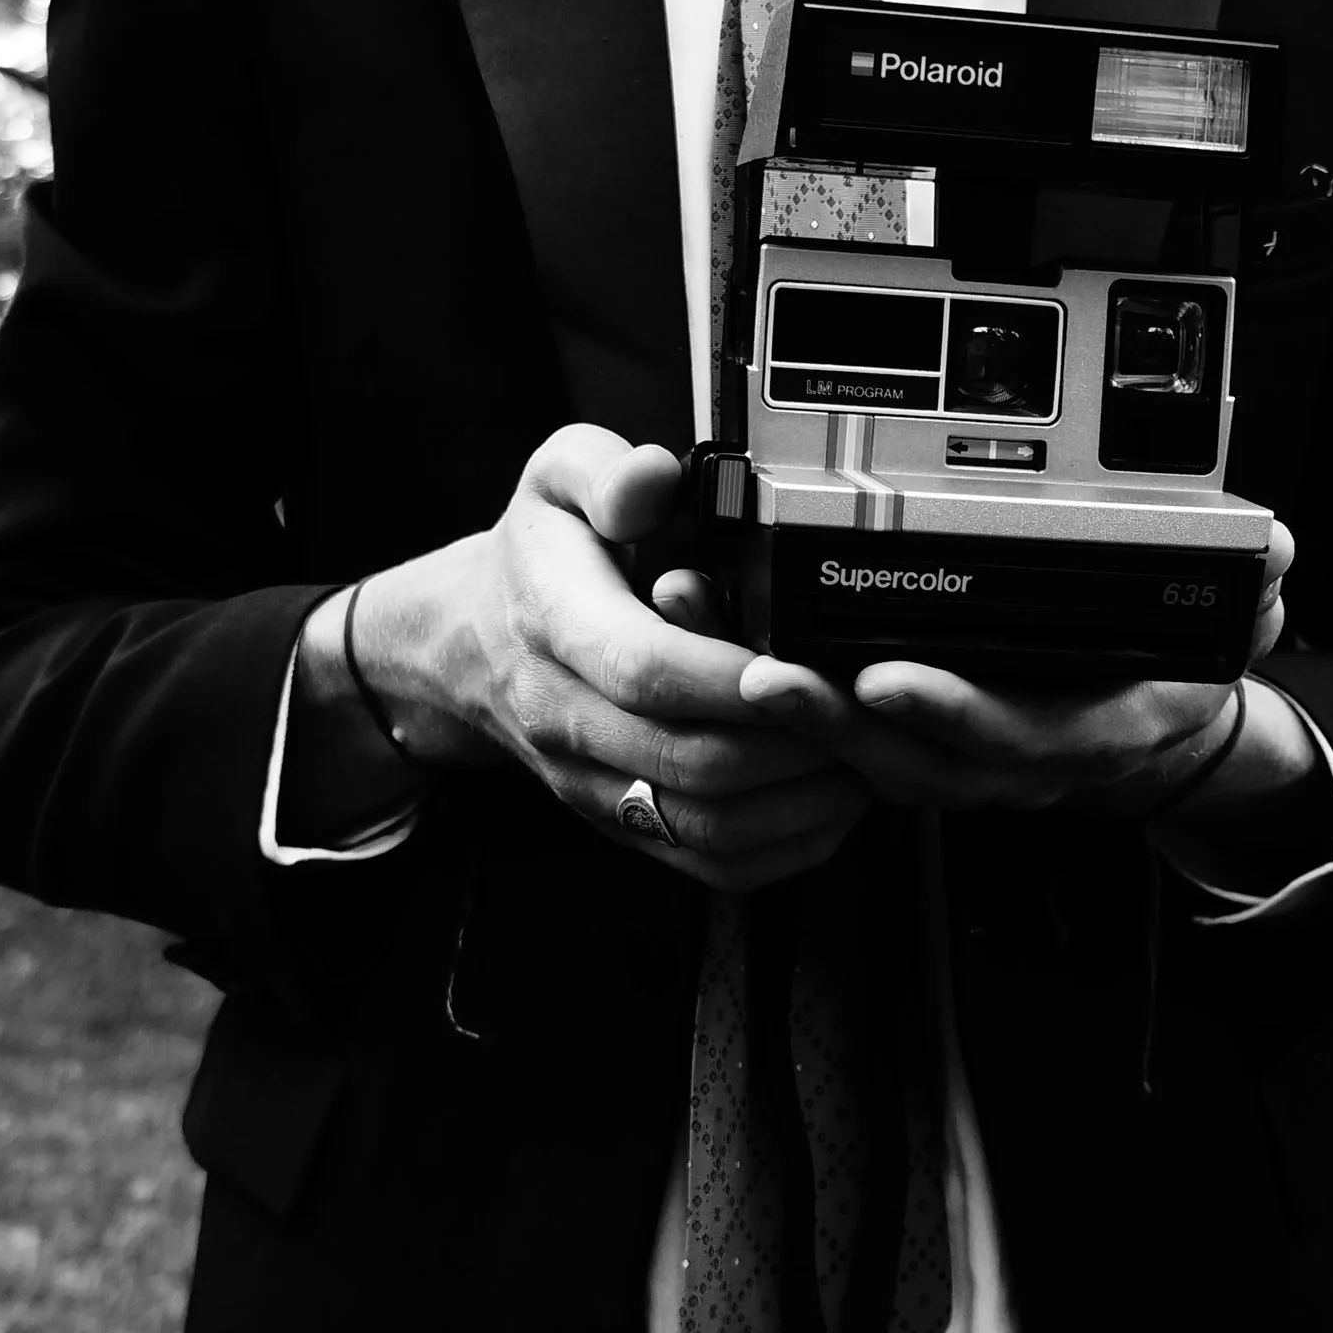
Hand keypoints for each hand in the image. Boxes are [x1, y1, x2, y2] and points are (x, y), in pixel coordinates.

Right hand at [337, 426, 867, 891]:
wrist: (466, 646)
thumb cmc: (534, 558)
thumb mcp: (555, 477)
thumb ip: (605, 469)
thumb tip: (652, 479)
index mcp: (555, 626)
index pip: (646, 670)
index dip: (732, 678)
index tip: (804, 666)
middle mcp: (568, 718)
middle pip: (692, 762)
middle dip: (796, 742)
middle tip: (866, 708)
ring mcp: (593, 783)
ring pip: (709, 827)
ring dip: (803, 801)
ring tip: (864, 753)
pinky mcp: (622, 823)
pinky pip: (711, 863)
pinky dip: (787, 844)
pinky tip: (830, 798)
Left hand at [727, 520, 1295, 822]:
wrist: (1146, 737)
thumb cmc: (1163, 674)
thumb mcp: (1226, 631)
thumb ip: (1248, 588)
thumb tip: (1271, 553)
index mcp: (1082, 735)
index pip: (1013, 736)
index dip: (950, 714)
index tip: (889, 680)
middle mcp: (1005, 761)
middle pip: (904, 757)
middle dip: (830, 721)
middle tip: (761, 672)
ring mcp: (950, 758)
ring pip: (858, 752)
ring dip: (788, 709)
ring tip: (722, 649)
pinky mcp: (902, 739)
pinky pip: (836, 730)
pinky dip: (781, 693)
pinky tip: (723, 635)